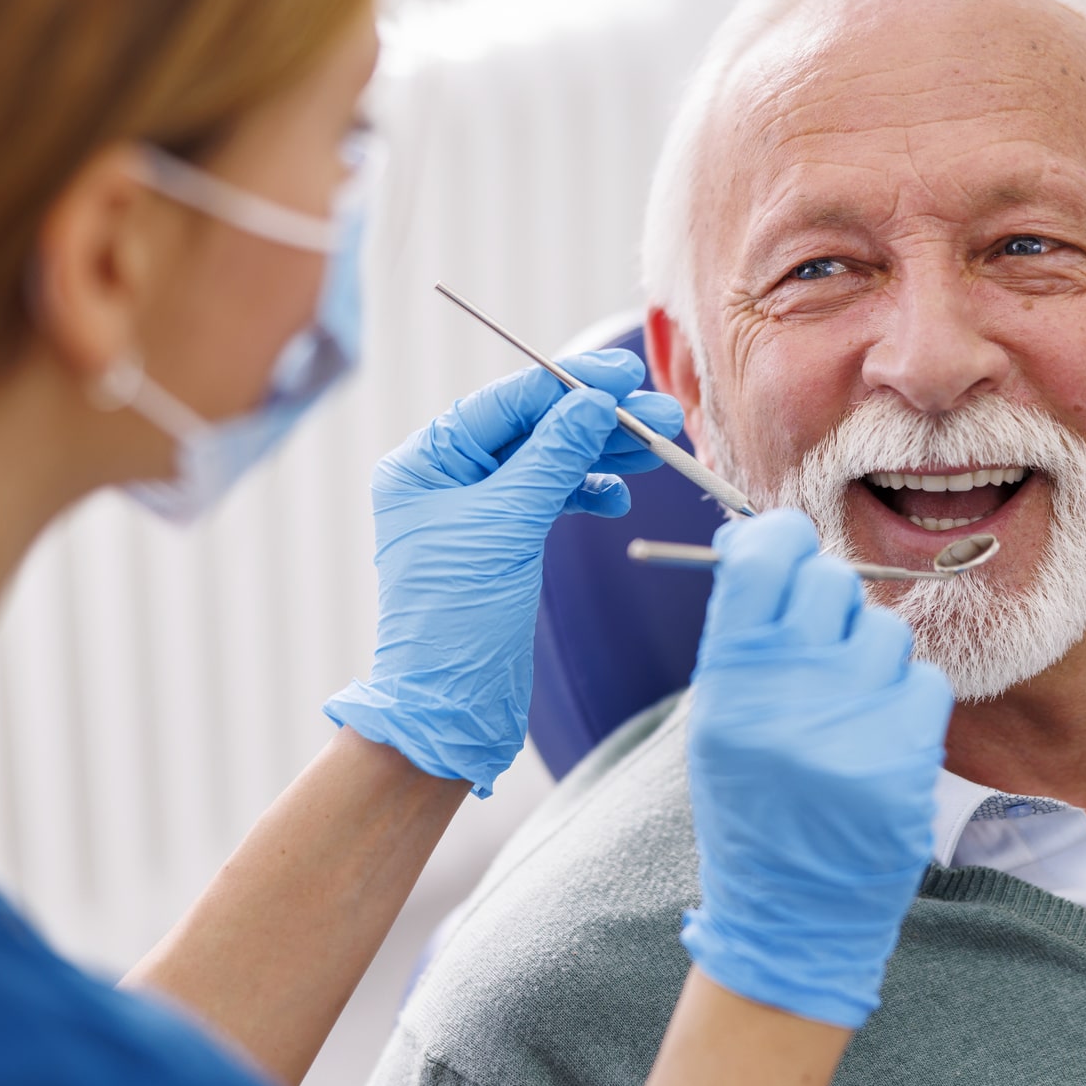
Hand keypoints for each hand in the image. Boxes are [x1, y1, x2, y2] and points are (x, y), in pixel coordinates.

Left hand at [324, 352, 683, 794]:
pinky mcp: (503, 542)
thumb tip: (594, 401)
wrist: (450, 709)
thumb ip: (554, 457)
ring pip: (549, 462)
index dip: (568, 384)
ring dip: (603, 453)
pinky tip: (617, 496)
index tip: (625, 375)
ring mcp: (475, 510)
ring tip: (658, 449)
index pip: (506, 403)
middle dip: (598, 420)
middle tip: (661, 415)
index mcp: (424, 463)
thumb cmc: (456, 619)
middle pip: (532, 428)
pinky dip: (588, 493)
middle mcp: (445, 478)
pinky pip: (551, 498)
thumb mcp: (508, 525)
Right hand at [680, 510, 952, 1028]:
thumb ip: (742, 634)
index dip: (780, 539)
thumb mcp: (719, 721)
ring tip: (847, 710)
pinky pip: (924, 680)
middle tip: (820, 645)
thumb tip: (762, 539)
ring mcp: (851, 724)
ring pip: (885, 629)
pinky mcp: (907, 757)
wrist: (789, 913)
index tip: (788, 546)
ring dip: (872, 657)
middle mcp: (787, 694)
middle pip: (830, 582)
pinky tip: (878, 740)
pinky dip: (906, 702)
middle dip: (830, 604)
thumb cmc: (751, 804)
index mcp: (728, 680)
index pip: (763, 559)